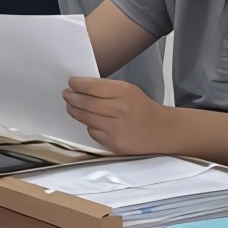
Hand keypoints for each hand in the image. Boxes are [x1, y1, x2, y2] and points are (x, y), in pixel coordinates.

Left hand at [61, 76, 176, 154]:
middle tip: (66, 94)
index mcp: (123, 92)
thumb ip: (106, 88)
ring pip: (85, 118)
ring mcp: (115, 129)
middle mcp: (119, 110)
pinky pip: (92, 132)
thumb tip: (81, 87)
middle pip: (85, 103)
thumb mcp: (128, 90)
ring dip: (74, 111)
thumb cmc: (141, 108)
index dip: (77, 84)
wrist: (161, 131)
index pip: (91, 86)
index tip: (71, 83)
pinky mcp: (113, 144)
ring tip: (71, 106)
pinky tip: (92, 121)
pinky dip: (89, 126)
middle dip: (71, 97)